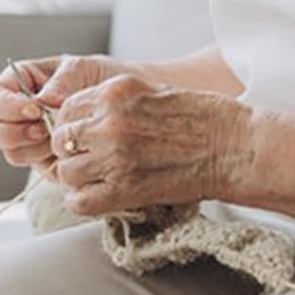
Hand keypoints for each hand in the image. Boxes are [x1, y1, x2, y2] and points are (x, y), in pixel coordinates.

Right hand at [0, 53, 123, 179]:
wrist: (123, 104)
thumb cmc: (97, 78)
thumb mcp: (82, 69)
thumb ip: (62, 80)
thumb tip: (44, 100)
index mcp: (15, 85)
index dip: (6, 107)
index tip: (35, 108)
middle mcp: (12, 115)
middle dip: (8, 134)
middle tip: (40, 129)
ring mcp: (25, 140)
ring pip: (11, 154)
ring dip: (36, 147)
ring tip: (62, 134)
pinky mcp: (43, 161)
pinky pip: (37, 168)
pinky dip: (53, 160)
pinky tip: (70, 146)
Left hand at [45, 75, 254, 217]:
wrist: (233, 146)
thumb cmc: (203, 118)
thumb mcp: (152, 92)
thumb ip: (115, 104)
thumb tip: (84, 122)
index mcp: (115, 92)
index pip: (65, 110)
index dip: (70, 126)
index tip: (83, 138)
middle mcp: (109, 121)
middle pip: (60, 141)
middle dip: (71, 152)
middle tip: (92, 160)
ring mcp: (115, 155)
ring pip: (66, 172)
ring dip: (79, 178)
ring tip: (101, 179)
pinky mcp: (125, 188)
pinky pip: (80, 201)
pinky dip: (86, 201)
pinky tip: (104, 196)